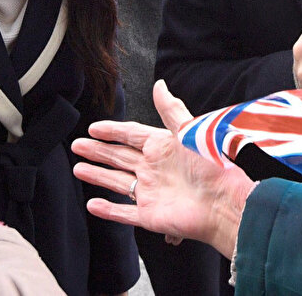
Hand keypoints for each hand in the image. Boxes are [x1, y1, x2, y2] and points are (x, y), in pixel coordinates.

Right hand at [72, 80, 256, 257]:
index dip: (112, 131)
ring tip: (78, 168)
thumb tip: (159, 85)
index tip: (94, 127)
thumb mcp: (189, 131)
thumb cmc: (212, 165)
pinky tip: (92, 204)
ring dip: (97, 175)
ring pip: (117, 182)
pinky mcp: (149, 215)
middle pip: (119, 157)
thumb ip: (171, 110)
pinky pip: (123, 212)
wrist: (224, 202)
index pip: (131, 135)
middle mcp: (154, 168)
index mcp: (162, 147)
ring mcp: (150, 192)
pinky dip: (108, 210)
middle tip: (78, 145)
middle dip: (98, 151)